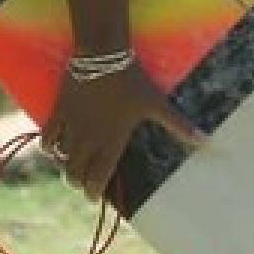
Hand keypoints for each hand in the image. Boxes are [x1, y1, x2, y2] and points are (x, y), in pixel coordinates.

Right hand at [41, 60, 205, 201]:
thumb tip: (206, 141)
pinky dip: (48, 146)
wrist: (104, 55)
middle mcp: (90, 139)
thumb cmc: (132, 81)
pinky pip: (47, 136)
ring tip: (69, 168)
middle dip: (78, 182)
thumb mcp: (156, 104)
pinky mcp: (59, 111)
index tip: (95, 197)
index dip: (94, 192)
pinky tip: (52, 148)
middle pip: (76, 173)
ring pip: (61, 159)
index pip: (98, 178)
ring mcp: (72, 125)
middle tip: (83, 183)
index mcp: (112, 142)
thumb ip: (178, 125)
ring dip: (65, 167)